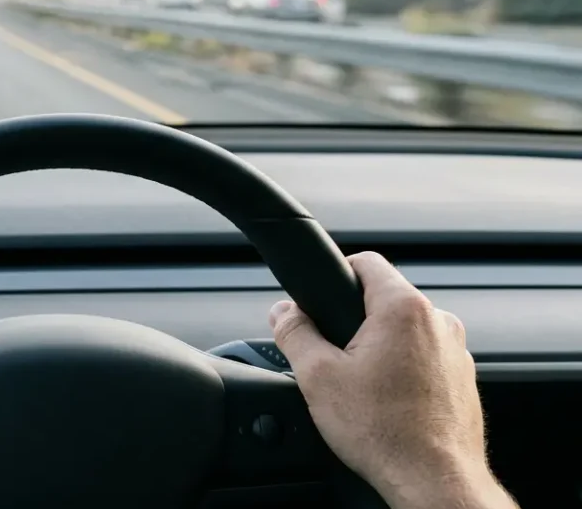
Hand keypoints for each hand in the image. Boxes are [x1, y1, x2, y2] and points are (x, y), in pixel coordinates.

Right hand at [269, 252, 515, 508]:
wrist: (433, 480)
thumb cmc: (385, 432)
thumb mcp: (317, 376)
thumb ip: (294, 333)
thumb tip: (282, 312)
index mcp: (404, 308)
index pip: (366, 262)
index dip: (335, 274)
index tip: (320, 300)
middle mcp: (439, 321)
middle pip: (384, 299)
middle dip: (354, 321)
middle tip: (333, 356)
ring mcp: (456, 351)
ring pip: (404, 331)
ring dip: (380, 348)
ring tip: (360, 386)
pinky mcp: (462, 379)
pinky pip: (424, 358)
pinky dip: (403, 371)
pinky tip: (385, 402)